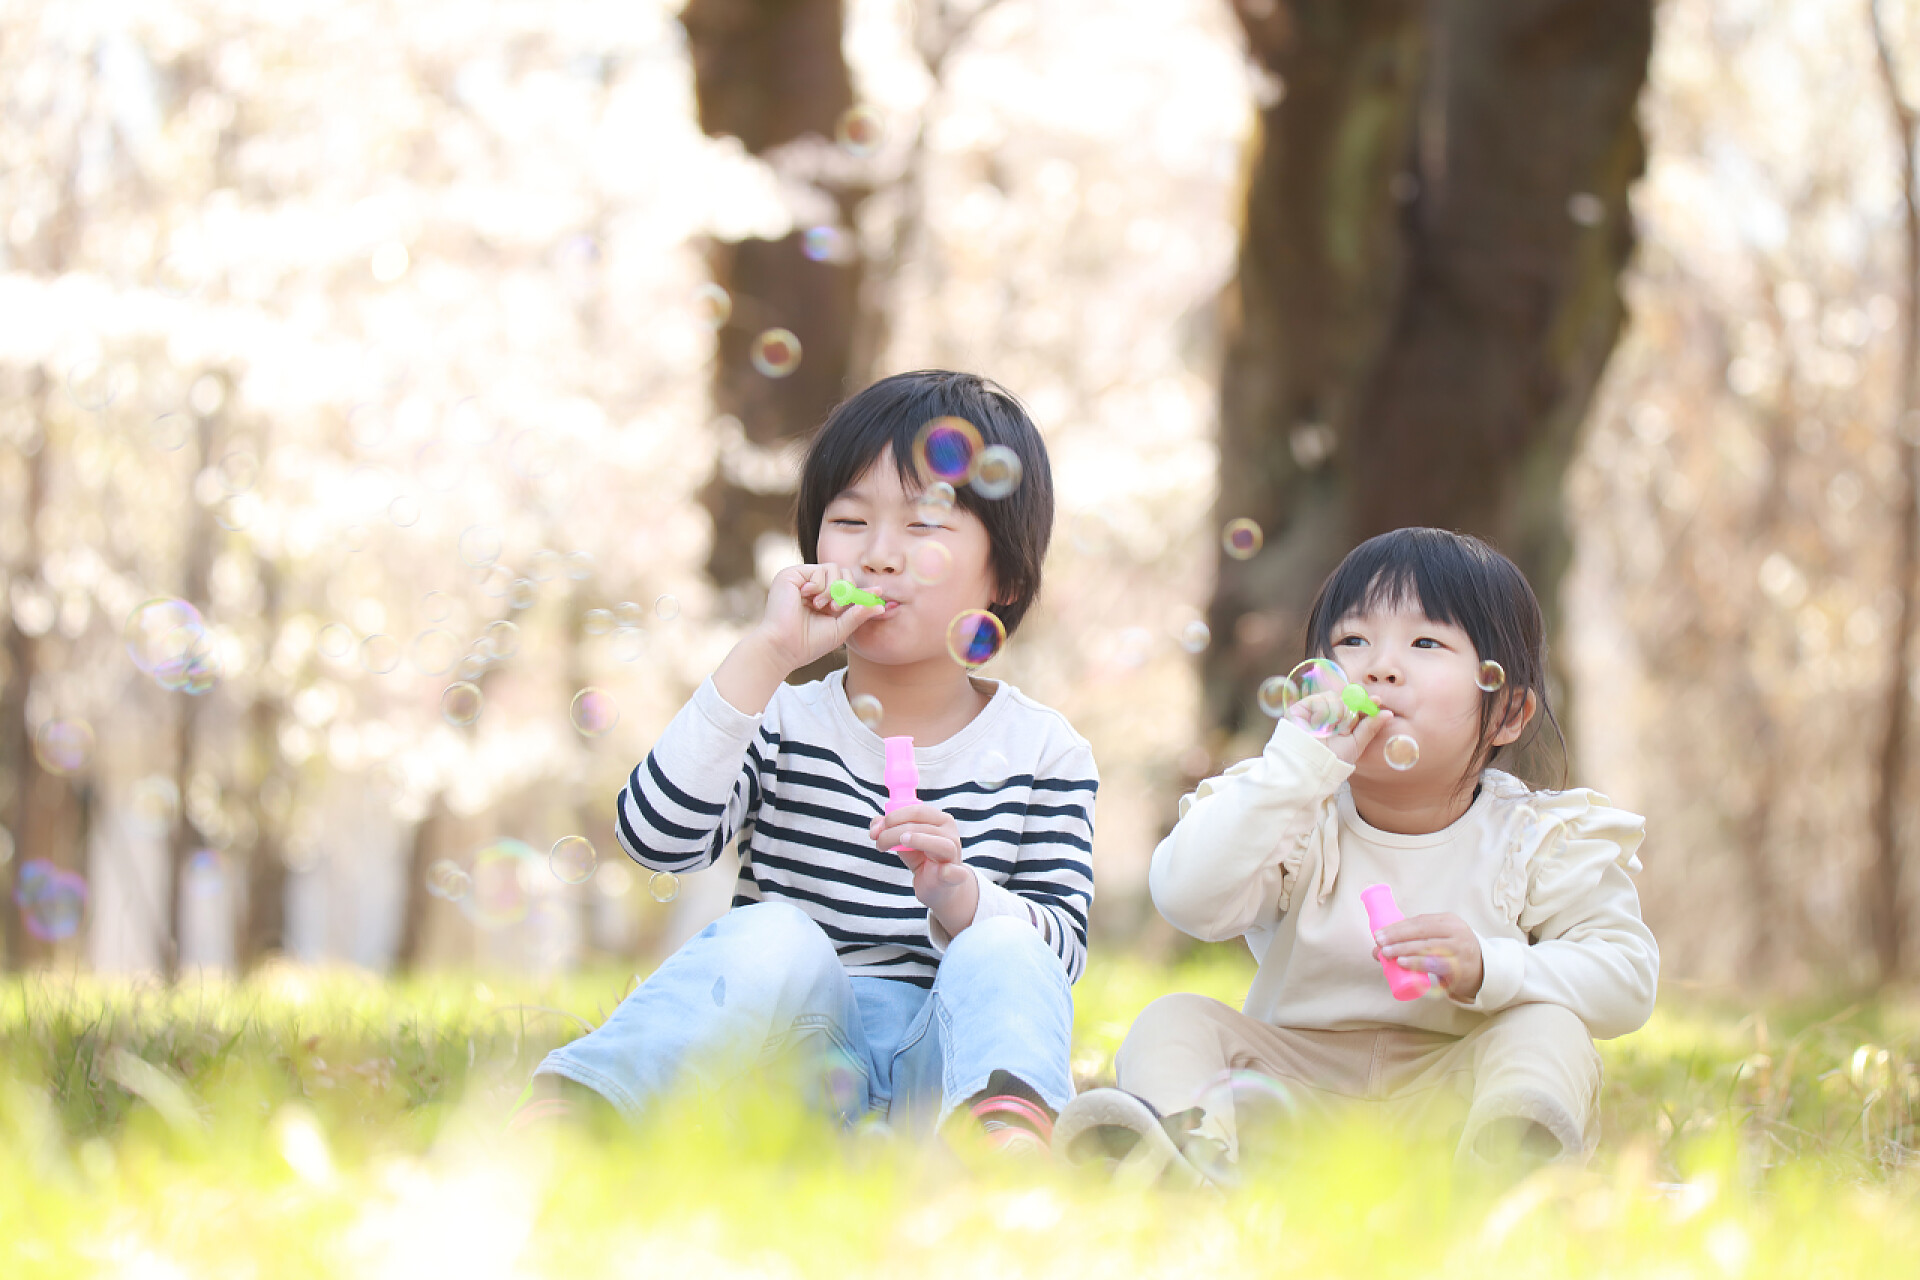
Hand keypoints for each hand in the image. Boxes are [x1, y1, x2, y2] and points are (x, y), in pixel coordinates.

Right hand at [756, 562, 882, 672]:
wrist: (784, 647)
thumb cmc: (809, 643)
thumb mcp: (840, 629)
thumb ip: (858, 615)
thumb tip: (881, 606)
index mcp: (823, 600)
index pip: (847, 586)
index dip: (861, 590)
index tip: (879, 593)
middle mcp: (812, 587)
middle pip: (843, 572)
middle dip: (846, 589)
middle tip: (836, 608)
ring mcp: (802, 579)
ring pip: (834, 568)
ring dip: (832, 589)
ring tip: (820, 606)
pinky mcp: (792, 574)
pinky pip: (820, 570)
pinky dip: (820, 586)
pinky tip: (808, 599)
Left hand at [870, 802, 977, 924]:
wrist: (938, 887)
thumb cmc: (921, 859)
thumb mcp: (903, 841)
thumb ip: (887, 829)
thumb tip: (875, 826)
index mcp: (939, 819)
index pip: (917, 810)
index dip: (894, 816)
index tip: (876, 829)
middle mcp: (949, 832)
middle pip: (922, 825)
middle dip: (895, 830)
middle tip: (879, 841)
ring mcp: (954, 854)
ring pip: (939, 843)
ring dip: (918, 840)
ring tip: (902, 842)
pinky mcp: (955, 876)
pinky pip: (956, 872)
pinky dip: (950, 871)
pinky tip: (942, 871)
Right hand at [1287, 699, 1394, 766]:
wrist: (1311, 765)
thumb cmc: (1333, 759)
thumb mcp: (1356, 744)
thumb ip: (1370, 727)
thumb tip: (1388, 714)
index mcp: (1343, 721)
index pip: (1356, 705)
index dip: (1367, 701)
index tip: (1378, 701)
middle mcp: (1329, 713)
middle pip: (1346, 699)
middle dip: (1350, 712)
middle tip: (1345, 728)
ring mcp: (1315, 709)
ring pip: (1334, 698)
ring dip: (1336, 715)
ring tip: (1329, 731)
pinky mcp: (1302, 707)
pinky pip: (1319, 700)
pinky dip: (1322, 713)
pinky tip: (1317, 727)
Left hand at [1372, 912, 1483, 999]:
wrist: (1484, 971)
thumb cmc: (1453, 953)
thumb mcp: (1440, 939)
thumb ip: (1415, 940)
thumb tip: (1378, 948)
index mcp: (1449, 920)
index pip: (1419, 921)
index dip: (1397, 927)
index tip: (1378, 933)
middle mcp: (1456, 931)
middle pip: (1421, 931)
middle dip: (1397, 936)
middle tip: (1379, 943)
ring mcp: (1459, 949)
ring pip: (1426, 946)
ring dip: (1403, 949)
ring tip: (1385, 952)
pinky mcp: (1460, 967)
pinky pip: (1435, 963)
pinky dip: (1417, 962)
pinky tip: (1403, 962)